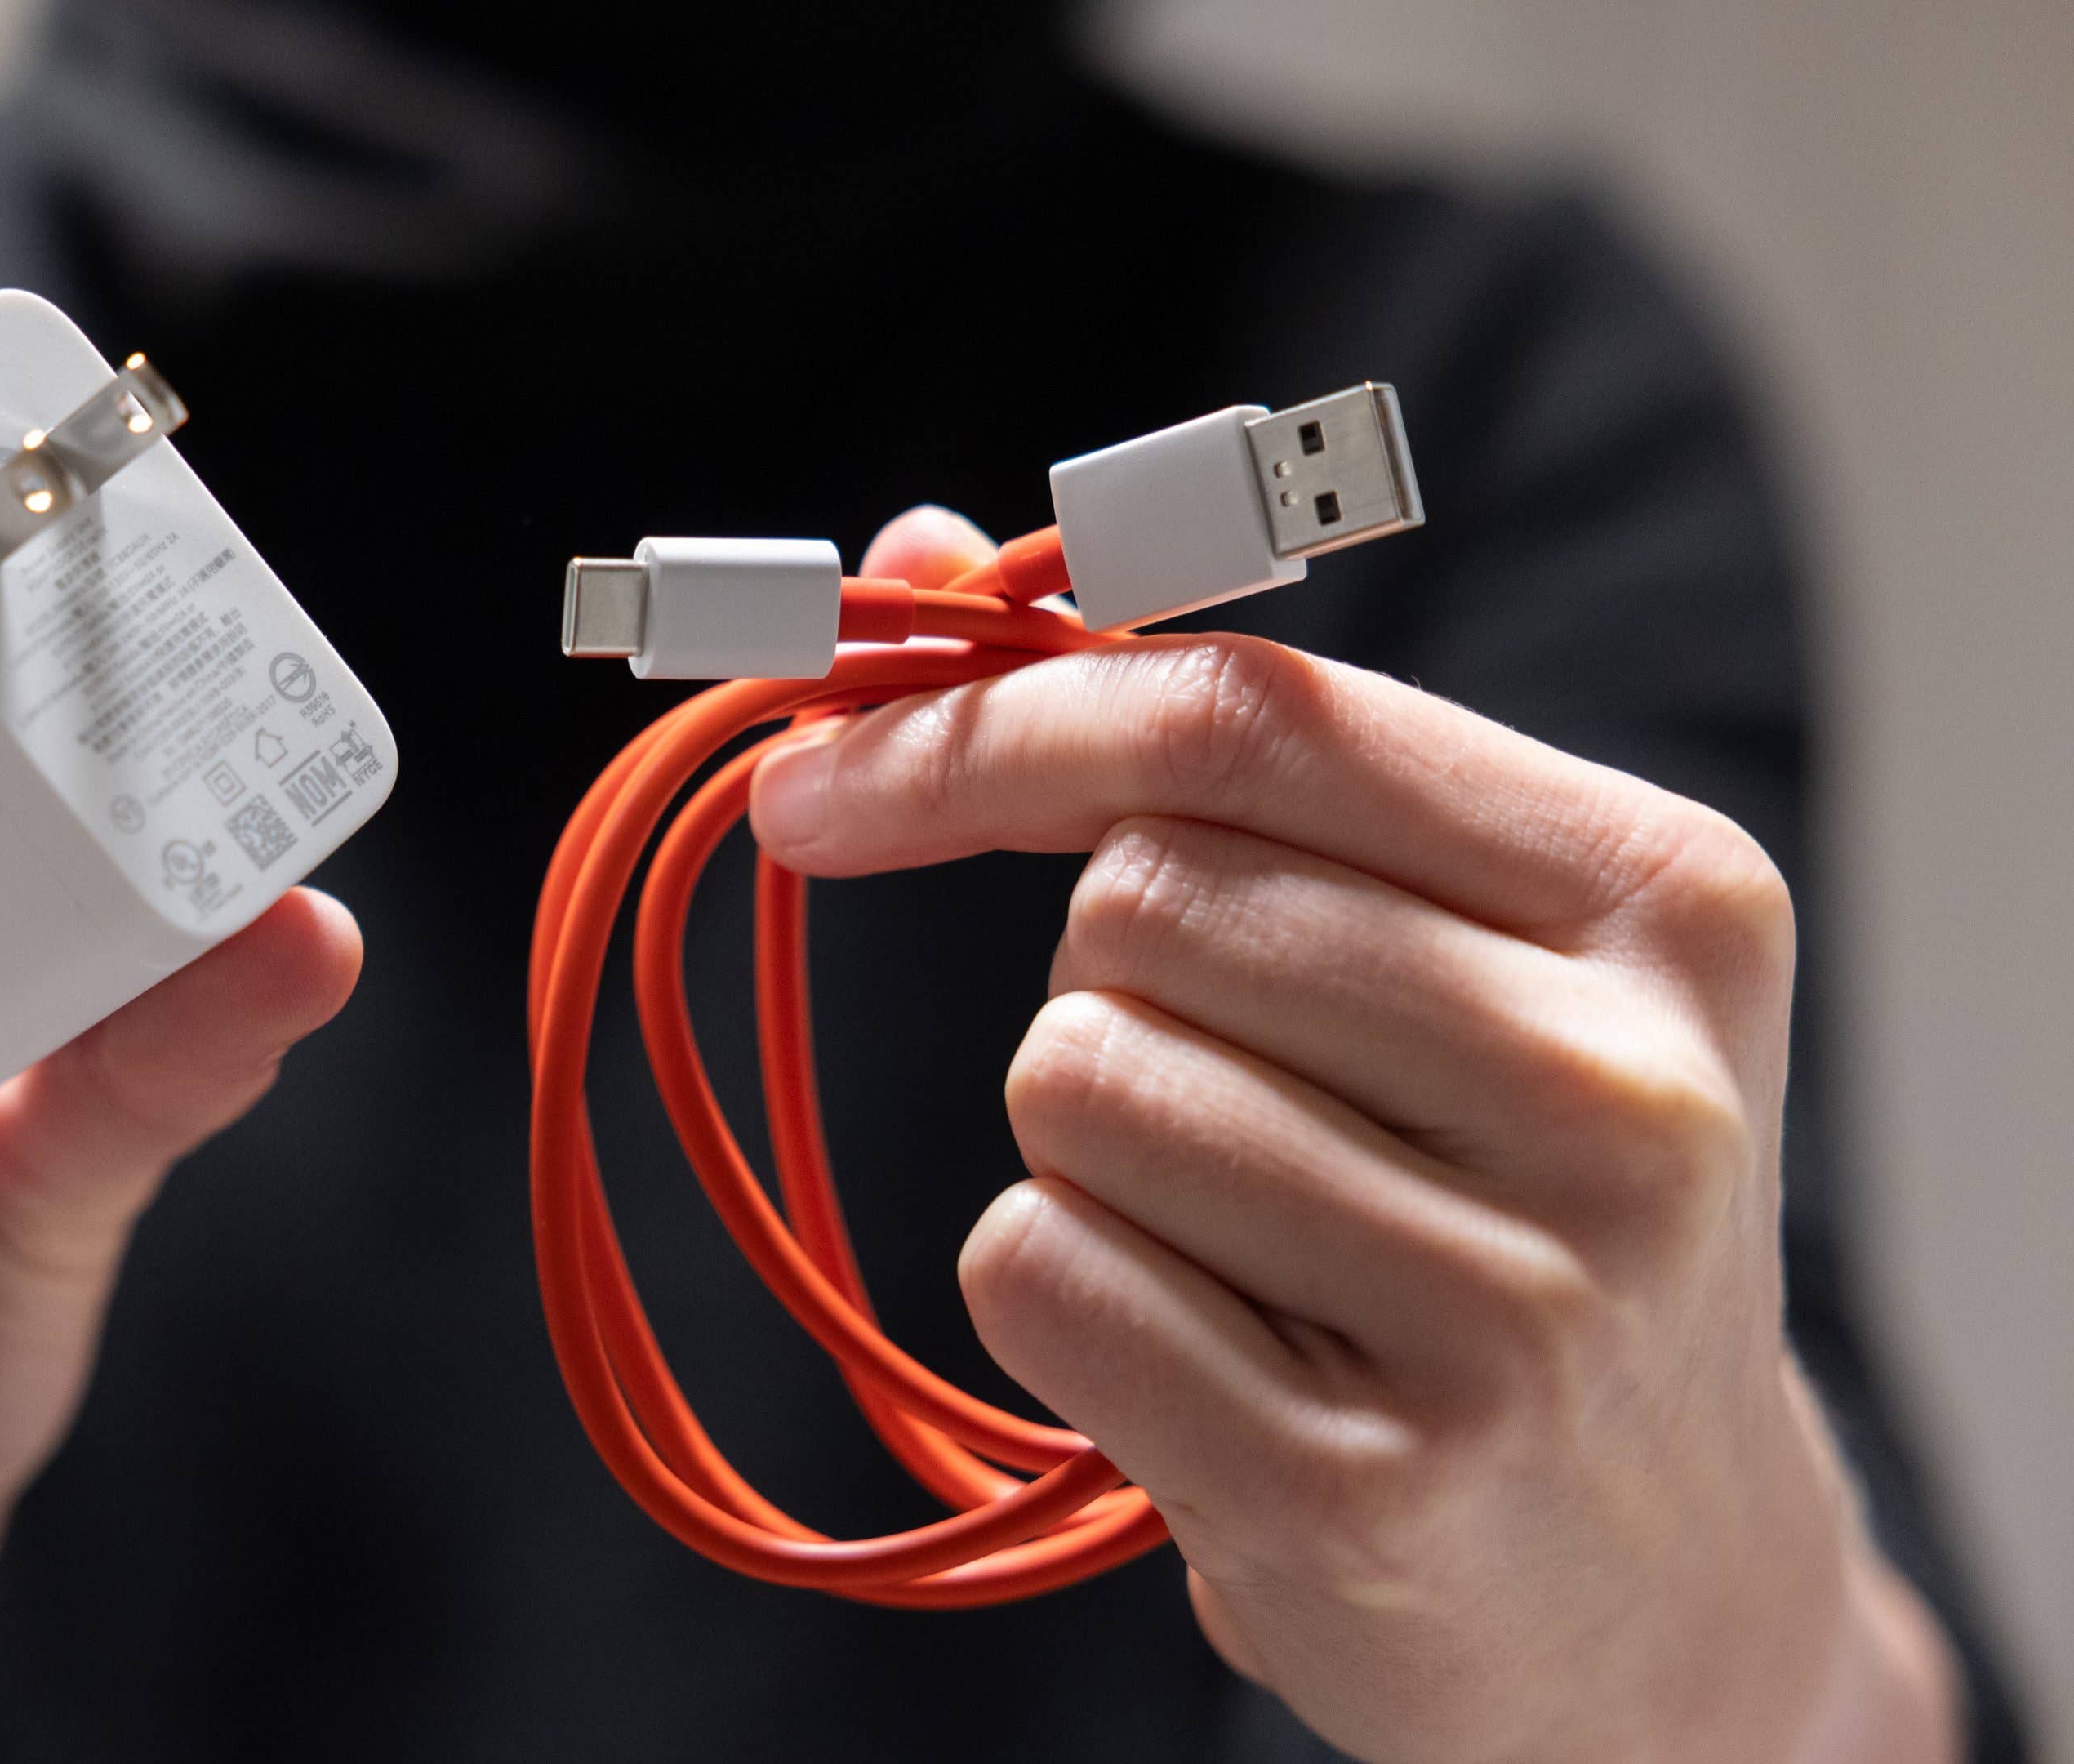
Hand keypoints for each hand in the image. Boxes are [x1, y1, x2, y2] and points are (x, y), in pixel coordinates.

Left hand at [746, 508, 1958, 1763]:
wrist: (1656, 1585)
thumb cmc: (1497, 1208)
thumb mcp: (1434, 954)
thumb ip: (1183, 752)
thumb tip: (899, 559)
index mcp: (1660, 897)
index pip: (1244, 718)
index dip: (987, 725)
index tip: (816, 777)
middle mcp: (1624, 1088)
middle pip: (1135, 903)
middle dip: (1105, 986)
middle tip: (1239, 1106)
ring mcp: (1516, 1305)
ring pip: (1072, 1081)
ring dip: (1093, 1155)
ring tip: (1263, 1251)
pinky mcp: (1373, 1487)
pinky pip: (1037, 1269)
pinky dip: (1066, 1297)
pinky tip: (1223, 1363)